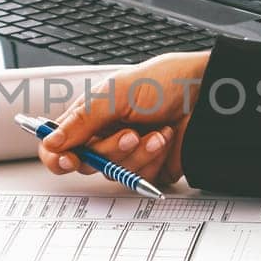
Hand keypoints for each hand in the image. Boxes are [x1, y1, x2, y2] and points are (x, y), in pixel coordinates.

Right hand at [36, 50, 209, 186]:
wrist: (209, 95)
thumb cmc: (166, 81)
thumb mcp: (116, 92)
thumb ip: (81, 120)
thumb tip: (52, 142)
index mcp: (91, 115)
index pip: (59, 143)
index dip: (58, 156)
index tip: (68, 160)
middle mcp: (106, 135)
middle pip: (87, 162)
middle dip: (110, 151)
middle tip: (130, 134)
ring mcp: (127, 153)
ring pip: (114, 173)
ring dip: (137, 154)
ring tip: (156, 133)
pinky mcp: (149, 167)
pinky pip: (138, 179)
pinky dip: (153, 160)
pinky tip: (164, 140)